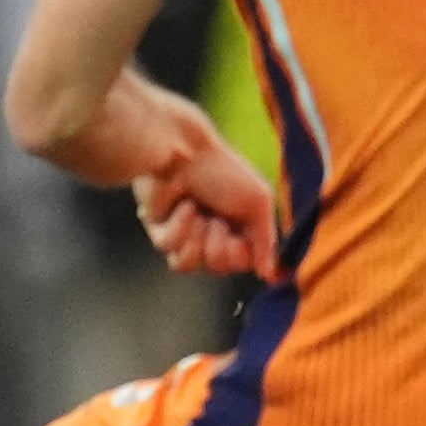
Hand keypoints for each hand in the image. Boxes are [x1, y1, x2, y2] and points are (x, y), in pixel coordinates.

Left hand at [132, 129, 278, 281]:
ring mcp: (180, 230)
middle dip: (218, 245)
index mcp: (235, 226)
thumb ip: (266, 242)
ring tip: (197, 212)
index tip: (240, 240)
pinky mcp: (156, 225)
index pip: (238, 263)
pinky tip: (183, 205)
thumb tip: (269, 275)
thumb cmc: (223, 170)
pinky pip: (167, 246)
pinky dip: (180, 225)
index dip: (238, 257)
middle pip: (215, 268)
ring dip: (196, 238)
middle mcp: (208, 231)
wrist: (185, 150)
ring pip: (186, 265)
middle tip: (217, 220)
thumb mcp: (258, 202)